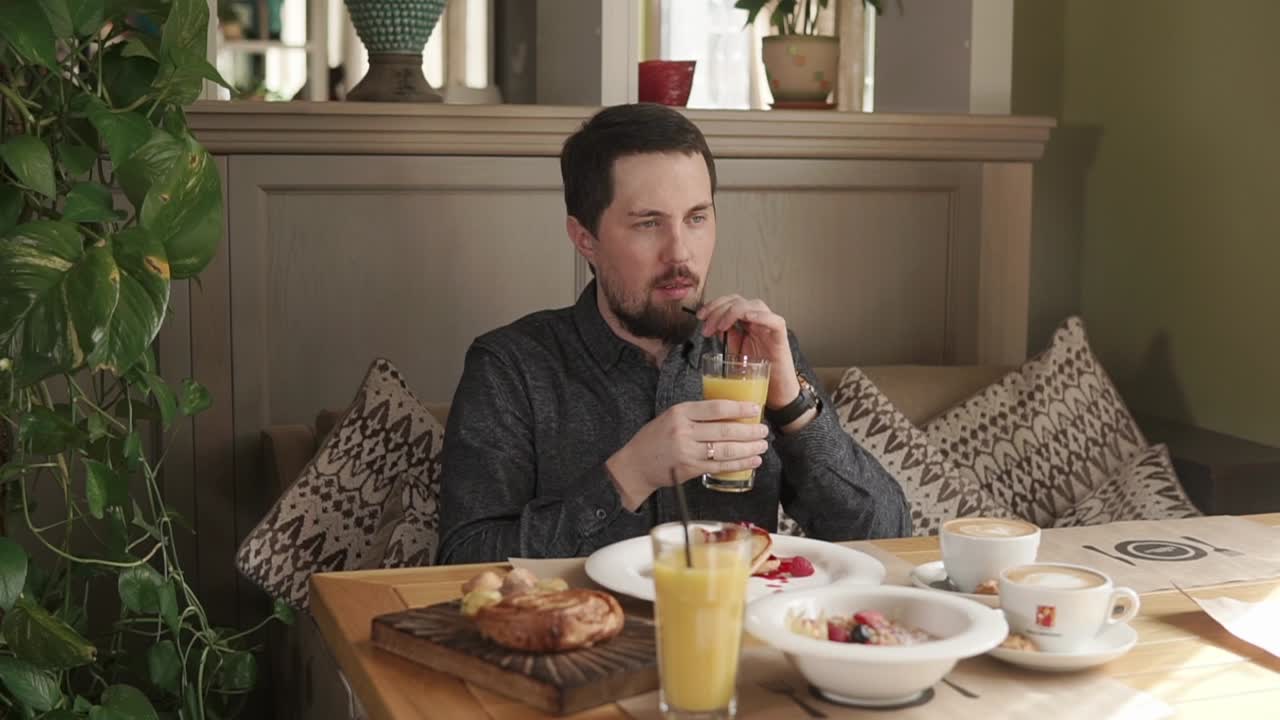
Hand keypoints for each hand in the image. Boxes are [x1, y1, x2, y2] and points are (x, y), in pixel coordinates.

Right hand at [605, 400, 769, 510]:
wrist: (636, 464)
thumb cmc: (655, 438)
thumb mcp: (671, 416)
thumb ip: (695, 414)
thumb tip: (729, 412)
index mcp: (680, 413)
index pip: (715, 408)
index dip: (738, 408)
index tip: (754, 409)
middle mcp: (684, 432)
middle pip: (725, 430)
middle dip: (749, 431)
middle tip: (763, 430)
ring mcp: (688, 453)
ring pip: (726, 450)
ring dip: (748, 448)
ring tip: (762, 445)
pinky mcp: (691, 470)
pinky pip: (720, 466)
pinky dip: (739, 464)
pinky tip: (752, 461)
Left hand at [696, 295, 800, 408]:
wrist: (777, 392)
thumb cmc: (759, 373)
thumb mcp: (737, 353)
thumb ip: (729, 337)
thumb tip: (715, 325)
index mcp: (748, 322)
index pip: (731, 302)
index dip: (714, 305)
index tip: (700, 316)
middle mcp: (760, 321)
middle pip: (739, 300)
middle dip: (718, 309)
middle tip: (706, 326)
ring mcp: (770, 327)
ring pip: (754, 305)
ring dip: (733, 312)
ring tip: (721, 326)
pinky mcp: (781, 338)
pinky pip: (775, 321)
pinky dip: (761, 317)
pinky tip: (747, 319)